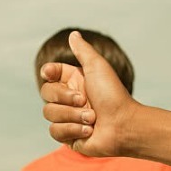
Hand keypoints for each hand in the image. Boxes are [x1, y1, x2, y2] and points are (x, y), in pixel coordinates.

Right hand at [40, 31, 138, 156]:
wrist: (123, 125)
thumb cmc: (113, 95)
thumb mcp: (97, 67)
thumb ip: (83, 50)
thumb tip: (73, 34)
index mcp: (74, 81)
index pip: (49, 74)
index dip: (48, 73)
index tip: (50, 73)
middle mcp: (69, 99)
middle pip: (46, 93)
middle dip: (65, 98)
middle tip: (83, 100)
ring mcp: (67, 117)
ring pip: (49, 113)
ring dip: (72, 116)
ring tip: (92, 118)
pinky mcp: (68, 135)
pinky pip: (55, 131)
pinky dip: (72, 129)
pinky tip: (88, 131)